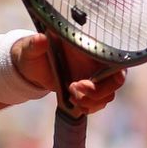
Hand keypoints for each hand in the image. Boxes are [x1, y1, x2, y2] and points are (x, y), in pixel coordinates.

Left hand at [11, 33, 125, 113]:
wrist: (31, 68)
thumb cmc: (32, 53)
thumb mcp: (31, 48)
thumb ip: (35, 44)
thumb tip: (40, 39)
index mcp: (88, 48)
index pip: (115, 58)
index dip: (116, 70)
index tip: (109, 78)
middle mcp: (96, 63)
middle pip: (115, 80)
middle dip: (99, 91)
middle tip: (74, 87)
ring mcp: (94, 78)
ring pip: (107, 95)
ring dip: (91, 101)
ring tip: (71, 97)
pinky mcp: (88, 91)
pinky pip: (98, 103)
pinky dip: (88, 107)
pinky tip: (74, 104)